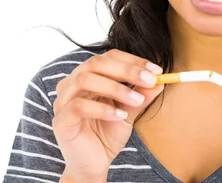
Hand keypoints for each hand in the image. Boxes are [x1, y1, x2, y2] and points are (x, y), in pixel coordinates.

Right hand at [52, 49, 163, 182]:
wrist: (93, 165)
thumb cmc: (106, 134)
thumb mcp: (129, 113)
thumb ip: (140, 96)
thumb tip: (160, 80)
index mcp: (88, 76)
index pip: (108, 57)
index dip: (132, 61)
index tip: (156, 70)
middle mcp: (72, 83)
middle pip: (96, 63)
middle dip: (126, 70)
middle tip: (149, 80)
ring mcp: (63, 100)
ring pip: (86, 80)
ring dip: (116, 88)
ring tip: (136, 100)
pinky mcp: (61, 119)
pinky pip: (79, 106)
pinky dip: (102, 108)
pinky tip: (119, 116)